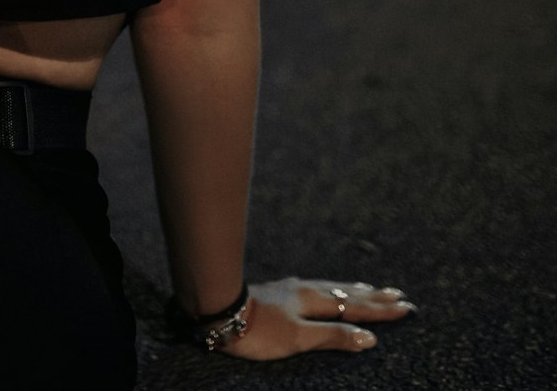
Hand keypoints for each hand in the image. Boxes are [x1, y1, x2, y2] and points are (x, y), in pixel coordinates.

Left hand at [225, 277, 416, 360]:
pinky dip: (332, 289)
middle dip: (374, 297)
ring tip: (371, 289)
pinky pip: (316, 287)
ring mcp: (291, 289)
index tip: (406, 307)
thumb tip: (369, 338)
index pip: (356, 306)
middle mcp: (306, 290)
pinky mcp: (278, 292)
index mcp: (314, 301)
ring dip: (354, 290)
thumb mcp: (299, 338)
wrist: (219, 310)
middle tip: (399, 295)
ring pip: (331, 287)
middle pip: (346, 293)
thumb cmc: (259, 330)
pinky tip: (325, 289)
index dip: (381, 309)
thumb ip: (333, 337)